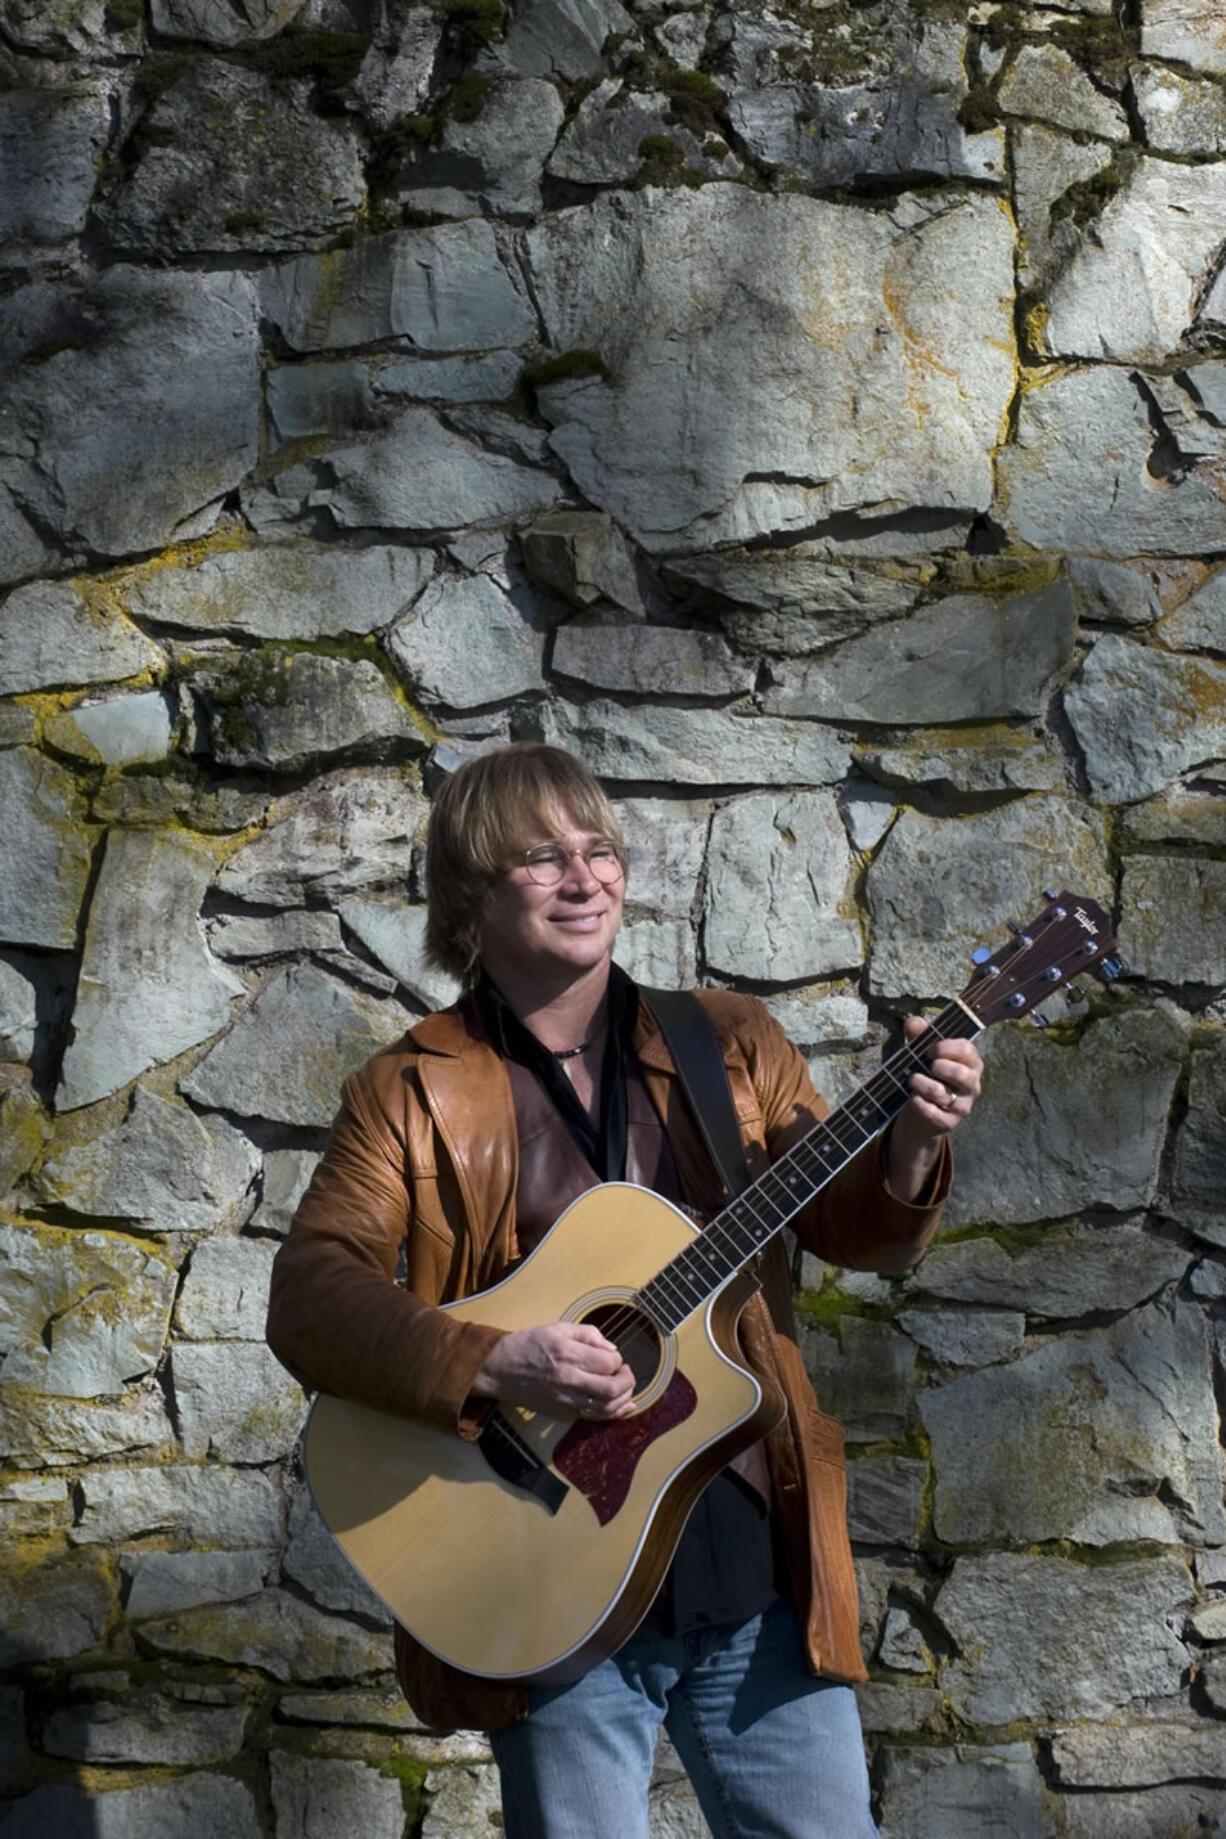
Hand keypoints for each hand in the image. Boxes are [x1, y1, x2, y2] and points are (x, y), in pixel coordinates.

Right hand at [469, 1322, 636, 1421]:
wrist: (499, 1368)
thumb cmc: (529, 1344)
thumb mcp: (558, 1327)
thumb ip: (589, 1334)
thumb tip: (612, 1348)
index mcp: (569, 1353)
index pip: (609, 1361)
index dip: (617, 1359)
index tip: (611, 1357)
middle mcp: (569, 1378)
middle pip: (612, 1388)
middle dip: (627, 1381)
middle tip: (626, 1373)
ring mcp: (565, 1399)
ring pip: (606, 1407)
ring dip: (623, 1399)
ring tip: (625, 1388)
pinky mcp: (561, 1412)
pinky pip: (593, 1417)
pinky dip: (613, 1413)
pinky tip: (623, 1406)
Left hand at [885, 1019, 983, 1200]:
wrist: (920, 1110)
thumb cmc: (927, 1074)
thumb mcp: (922, 1052)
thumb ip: (919, 1035)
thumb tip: (914, 1022)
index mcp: (970, 1062)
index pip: (968, 1051)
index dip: (947, 1047)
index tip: (930, 1049)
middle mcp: (971, 1084)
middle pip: (962, 1074)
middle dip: (940, 1067)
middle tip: (928, 1066)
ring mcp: (963, 1105)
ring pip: (944, 1094)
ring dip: (923, 1084)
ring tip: (912, 1080)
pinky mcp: (949, 1123)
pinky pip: (934, 1113)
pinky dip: (919, 1104)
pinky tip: (913, 1098)